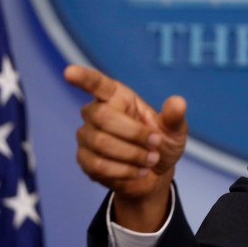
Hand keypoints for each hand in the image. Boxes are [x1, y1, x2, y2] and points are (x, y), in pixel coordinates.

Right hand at [66, 64, 187, 230]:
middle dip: (134, 133)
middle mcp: (97, 112)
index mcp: (119, 97)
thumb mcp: (174, 131)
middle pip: (103, 116)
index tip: (69, 72)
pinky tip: (138, 171)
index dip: (84, 78)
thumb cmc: (162, 145)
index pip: (98, 84)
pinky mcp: (83, 158)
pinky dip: (124, 170)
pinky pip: (98, 164)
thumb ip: (174, 117)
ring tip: (150, 160)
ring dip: (133, 155)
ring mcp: (87, 135)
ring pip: (101, 142)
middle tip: (156, 144)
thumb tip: (178, 102)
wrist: (154, 175)